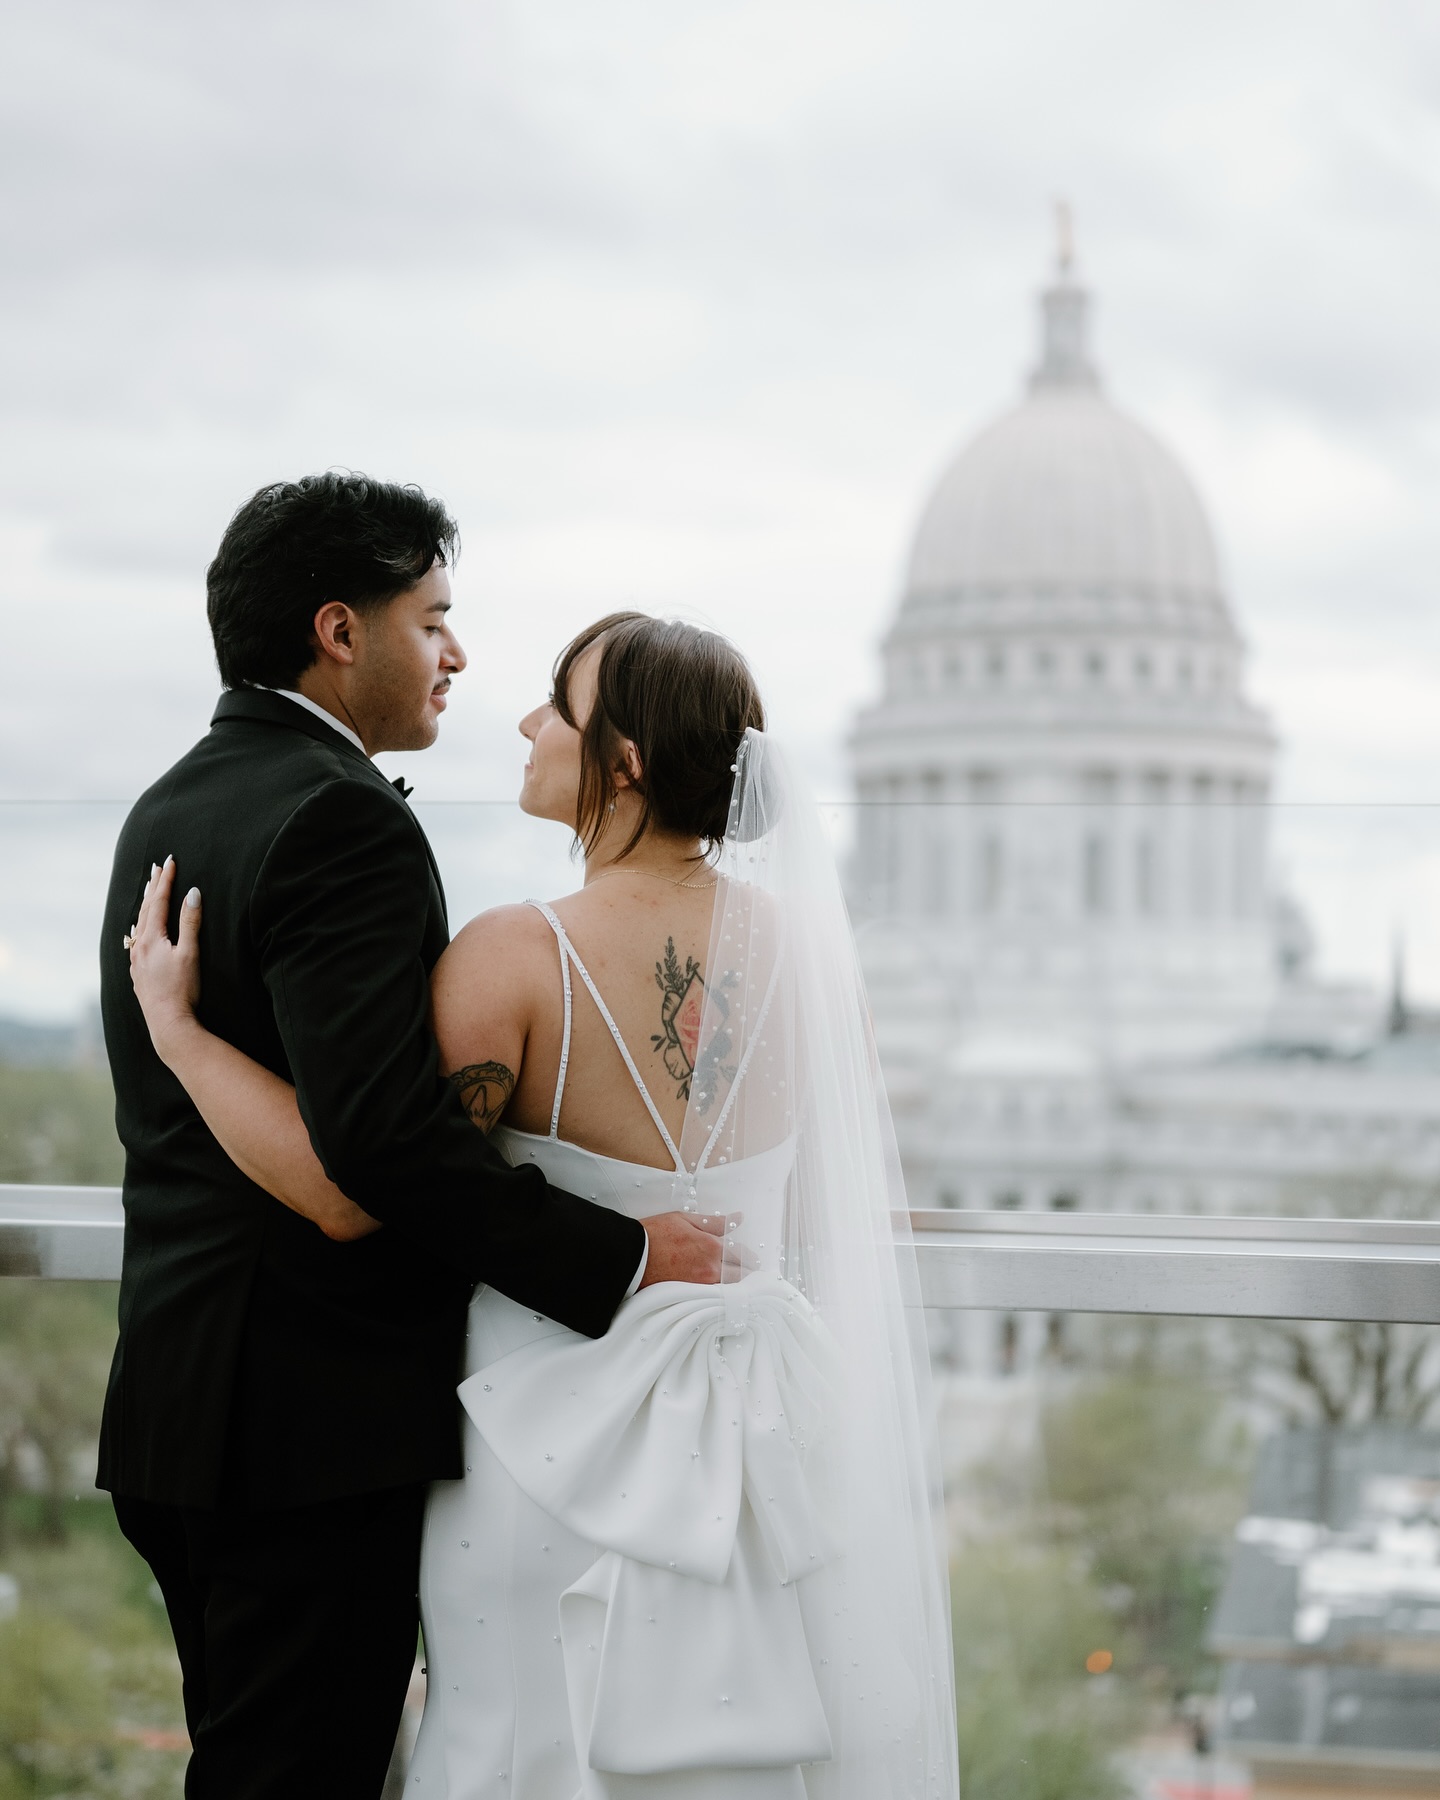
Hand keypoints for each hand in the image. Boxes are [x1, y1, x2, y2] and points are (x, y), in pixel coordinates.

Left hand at [127, 857, 202, 1066]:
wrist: (168, 1022)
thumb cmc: (182, 989)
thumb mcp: (191, 952)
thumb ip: (190, 922)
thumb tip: (193, 893)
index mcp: (151, 938)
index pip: (158, 901)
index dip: (165, 880)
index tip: (170, 861)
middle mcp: (139, 947)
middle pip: (145, 910)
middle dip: (152, 888)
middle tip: (156, 868)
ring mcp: (136, 961)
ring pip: (138, 925)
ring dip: (145, 906)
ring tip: (147, 892)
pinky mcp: (138, 974)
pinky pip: (135, 942)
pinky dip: (139, 928)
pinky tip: (138, 931)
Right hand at [638, 1210, 751, 1286]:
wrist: (631, 1257)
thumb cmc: (655, 1234)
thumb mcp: (686, 1220)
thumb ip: (716, 1222)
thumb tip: (738, 1218)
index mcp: (712, 1248)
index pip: (742, 1255)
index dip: (750, 1257)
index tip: (754, 1259)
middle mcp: (710, 1270)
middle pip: (740, 1276)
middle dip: (748, 1273)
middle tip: (751, 1272)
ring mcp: (700, 1286)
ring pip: (728, 1289)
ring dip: (736, 1285)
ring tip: (739, 1282)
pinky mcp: (689, 1297)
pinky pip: (713, 1298)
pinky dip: (720, 1294)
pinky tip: (720, 1292)